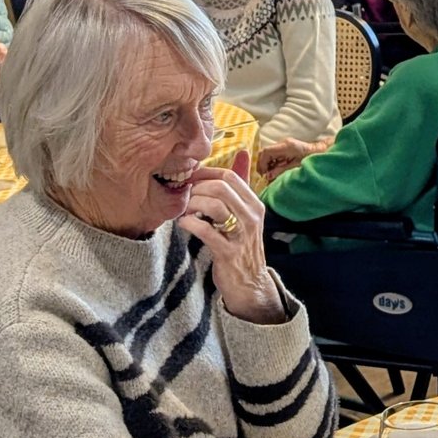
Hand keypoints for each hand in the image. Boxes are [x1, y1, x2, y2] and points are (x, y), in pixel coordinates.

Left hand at [180, 149, 283, 323]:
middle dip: (197, 188)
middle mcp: (251, 216)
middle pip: (222, 187)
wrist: (250, 285)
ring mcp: (241, 235)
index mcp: (254, 204)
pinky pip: (206, 230)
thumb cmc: (241, 246)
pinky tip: (183, 224)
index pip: (230, 176)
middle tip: (184, 196)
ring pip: (214, 205)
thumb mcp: (245, 214)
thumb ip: (240, 186)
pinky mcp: (228, 252)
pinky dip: (189, 223)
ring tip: (183, 210)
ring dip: (192, 204)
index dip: (206, 174)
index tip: (190, 180)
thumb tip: (243, 152)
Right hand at [254, 135, 330, 175]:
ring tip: (270, 174)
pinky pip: (273, 154)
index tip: (263, 173)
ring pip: (268, 153)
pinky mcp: (285, 147)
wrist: (320, 153)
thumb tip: (268, 176)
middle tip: (265, 175)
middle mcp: (283, 143)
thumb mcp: (295, 167)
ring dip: (267, 164)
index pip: (266, 152)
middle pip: (265, 152)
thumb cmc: (311, 159)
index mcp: (286, 146)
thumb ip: (280, 171)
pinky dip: (272, 162)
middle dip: (262, 164)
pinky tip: (275, 170)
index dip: (262, 163)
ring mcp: (284, 144)